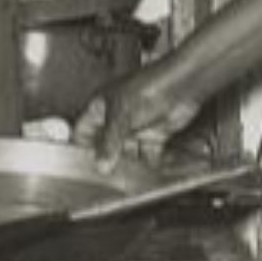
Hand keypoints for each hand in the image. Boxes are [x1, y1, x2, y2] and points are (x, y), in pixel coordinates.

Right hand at [71, 64, 202, 169]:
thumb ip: (109, 143)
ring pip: (126, 149)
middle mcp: (117, 116)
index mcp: (101, 106)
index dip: (81, 146)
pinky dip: (147, 161)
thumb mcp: (121, 118)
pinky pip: (147, 152)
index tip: (80, 163)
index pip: (83, 130)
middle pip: (106, 143)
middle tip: (104, 174)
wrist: (181, 85)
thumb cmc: (149, 87)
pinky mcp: (155, 132)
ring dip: (127, 161)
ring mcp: (136, 125)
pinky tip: (145, 169)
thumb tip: (100, 165)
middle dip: (106, 157)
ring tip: (124, 175)